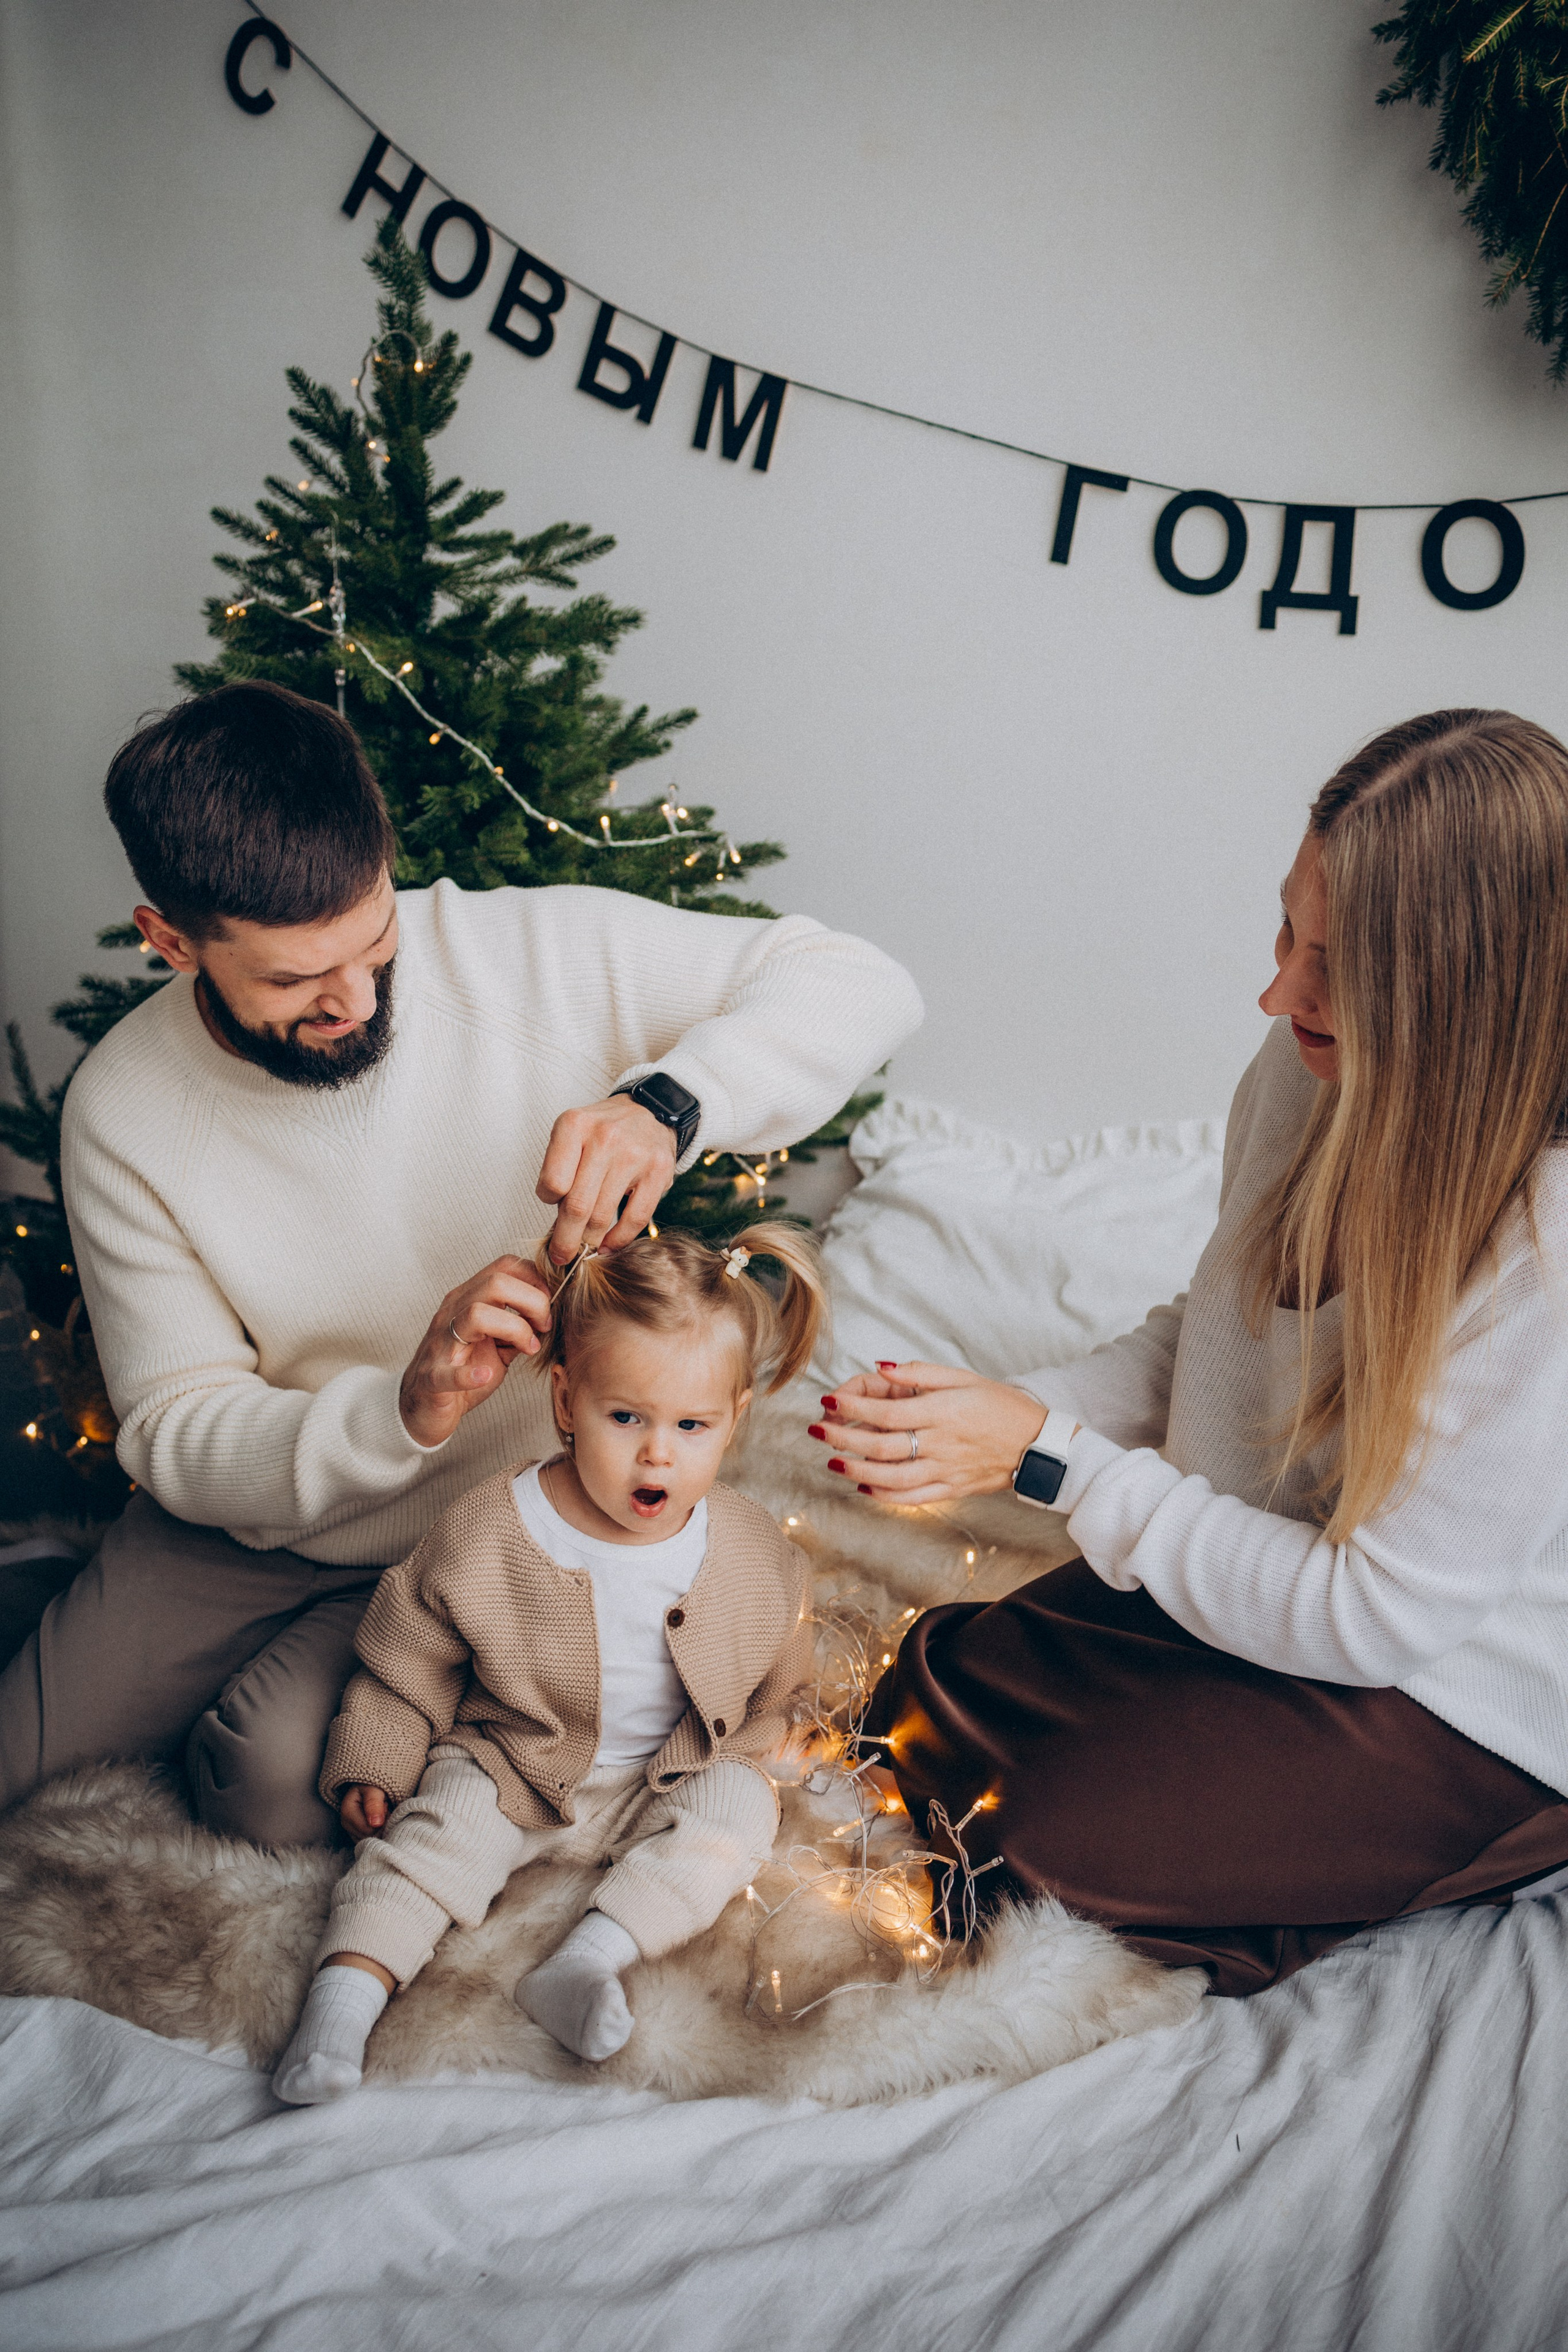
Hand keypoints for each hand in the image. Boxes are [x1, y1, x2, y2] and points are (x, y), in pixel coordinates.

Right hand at [341, 1785, 390, 1837]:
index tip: (384, 1804)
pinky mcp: (357, 1835)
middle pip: (370, 1836)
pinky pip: (371, 1840)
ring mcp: (351, 1831)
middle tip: (384, 1808)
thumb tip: (376, 1824)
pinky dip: (379, 1831)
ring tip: (382, 1813)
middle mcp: (346, 1824)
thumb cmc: (372, 1785)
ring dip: (381, 1827)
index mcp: (347, 1812)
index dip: (382, 1819)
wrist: (370, 1786)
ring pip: (372, 1839)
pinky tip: (380, 1820)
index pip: (369, 1829)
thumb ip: (374, 1804)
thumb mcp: (373, 1789)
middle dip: (382, 1823)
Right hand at [399, 1255, 551, 1447]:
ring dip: (515, 1329)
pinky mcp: (432, 1378)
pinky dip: (470, 1375)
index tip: (551, 1304)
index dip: (536, 1280)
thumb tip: (549, 1314)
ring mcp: (440, 1344)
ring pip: (476, 1315)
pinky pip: (448, 1372)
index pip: (504, 1266)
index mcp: (469, 1299)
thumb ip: (518, 1325)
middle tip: (545, 1327)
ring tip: (529, 1349)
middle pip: (495, 1283)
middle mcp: (453, 1314)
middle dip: (533, 1301)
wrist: (425, 1406)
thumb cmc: (463, 1368)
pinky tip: (486, 1376)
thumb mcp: (497, 1342)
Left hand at [536, 1095, 676, 1264]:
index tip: (553, 1206)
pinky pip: (635, 1218)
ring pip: (603, 1215)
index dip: (549, 1202)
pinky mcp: (658, 1171)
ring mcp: (634, 1154)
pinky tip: (608, 1245)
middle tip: (561, 1256)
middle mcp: (604, 1137)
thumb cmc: (602, 1131)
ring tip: (584, 1249)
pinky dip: (618, 1239)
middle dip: (566, 1239)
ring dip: (590, 1241)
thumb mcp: (572, 1135)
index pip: (552, 1182)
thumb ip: (560, 1172)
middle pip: (577, 1205)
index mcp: (574, 1125)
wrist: (650, 1110)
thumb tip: (556, 1226)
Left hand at [810, 1361, 1050, 1505]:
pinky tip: (864, 1485)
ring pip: (891, 1477)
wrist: (1038, 1443)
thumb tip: (882, 1368)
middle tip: (816, 1432)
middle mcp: (941, 1443)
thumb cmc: (999, 1404)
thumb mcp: (963, 1377)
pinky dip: (884, 1495)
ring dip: (856, 1469)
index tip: (827, 1401)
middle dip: (842, 1438)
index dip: (852, 1407)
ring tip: (833, 1461)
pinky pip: (912, 1497)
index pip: (886, 1412)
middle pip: (881, 1446)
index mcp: (942, 1411)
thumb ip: (921, 1373)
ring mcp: (946, 1470)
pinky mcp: (952, 1489)